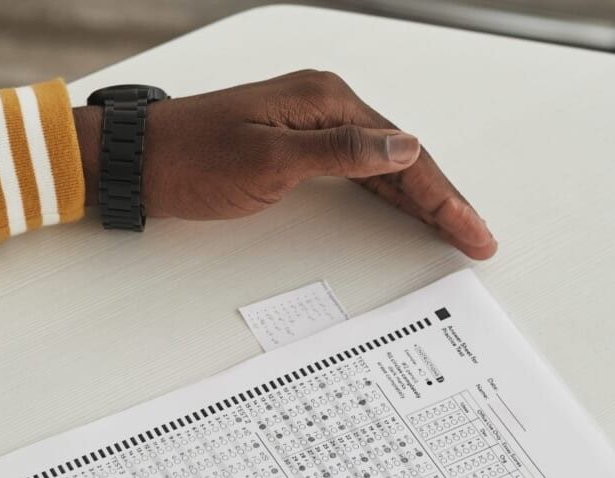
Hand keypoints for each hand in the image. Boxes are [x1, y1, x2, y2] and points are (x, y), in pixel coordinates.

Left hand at [74, 70, 496, 258]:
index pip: (403, 153)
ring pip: (383, 165)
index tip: (471, 230)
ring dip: (420, 198)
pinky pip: (358, 170)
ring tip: (456, 231)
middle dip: (443, 200)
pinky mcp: (295, 145)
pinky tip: (406, 211)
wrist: (136, 160)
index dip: (442, 196)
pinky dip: (387, 193)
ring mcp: (310, 125)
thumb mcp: (269, 160)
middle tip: (477, 239)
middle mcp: (324, 105)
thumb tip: (402, 147)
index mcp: (325, 101)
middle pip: (402, 157)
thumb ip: (341, 153)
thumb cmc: (190, 159)